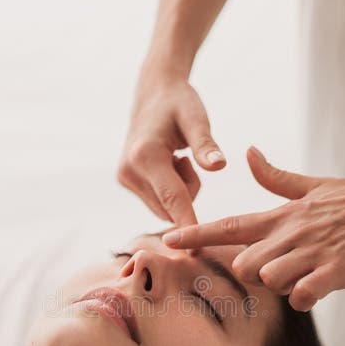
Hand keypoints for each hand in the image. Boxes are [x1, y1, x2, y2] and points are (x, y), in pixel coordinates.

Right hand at [117, 66, 226, 225]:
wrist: (153, 95)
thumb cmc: (179, 103)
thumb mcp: (196, 117)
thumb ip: (206, 144)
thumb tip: (220, 165)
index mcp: (145, 154)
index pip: (173, 198)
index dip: (188, 222)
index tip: (199, 250)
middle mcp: (129, 170)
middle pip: (170, 207)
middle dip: (188, 193)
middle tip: (188, 159)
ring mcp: (124, 178)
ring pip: (165, 209)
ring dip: (180, 192)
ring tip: (177, 158)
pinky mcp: (125, 182)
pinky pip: (159, 202)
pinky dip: (170, 190)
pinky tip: (169, 164)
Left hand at [162, 146, 344, 311]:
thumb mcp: (313, 185)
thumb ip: (275, 178)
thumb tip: (247, 152)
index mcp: (283, 214)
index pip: (229, 225)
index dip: (196, 235)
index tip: (168, 242)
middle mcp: (291, 232)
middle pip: (243, 265)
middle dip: (253, 276)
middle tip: (282, 270)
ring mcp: (313, 252)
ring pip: (268, 279)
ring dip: (282, 287)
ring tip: (308, 274)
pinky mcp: (337, 270)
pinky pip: (301, 296)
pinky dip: (305, 298)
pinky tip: (321, 287)